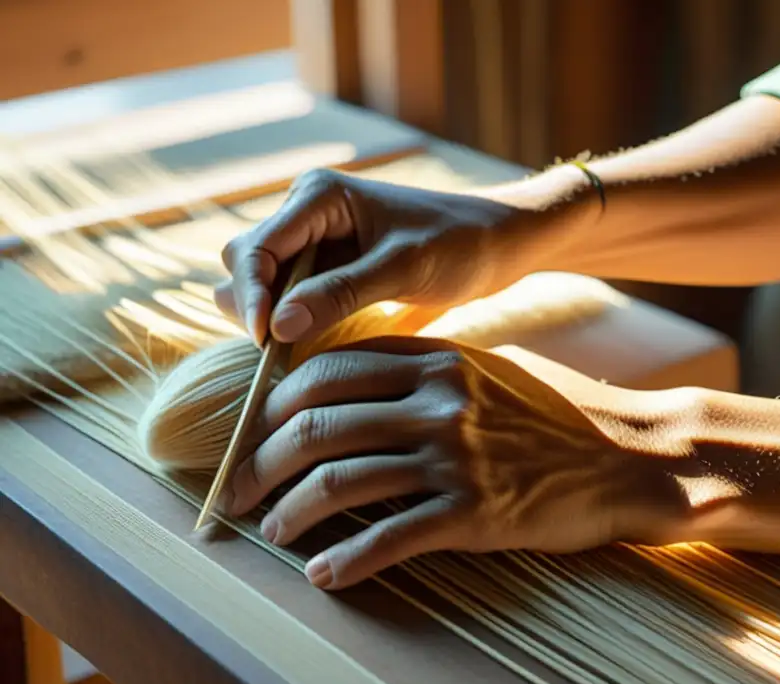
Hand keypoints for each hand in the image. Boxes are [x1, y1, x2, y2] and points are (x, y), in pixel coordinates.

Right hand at [214, 169, 546, 345]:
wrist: (499, 243)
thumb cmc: (461, 244)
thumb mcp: (404, 269)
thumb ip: (341, 294)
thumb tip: (276, 326)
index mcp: (318, 196)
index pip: (255, 248)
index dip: (251, 295)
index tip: (266, 341)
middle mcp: (306, 214)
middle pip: (246, 264)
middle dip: (254, 307)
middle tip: (279, 355)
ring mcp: (315, 243)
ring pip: (264, 285)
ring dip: (271, 319)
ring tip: (293, 357)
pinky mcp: (330, 271)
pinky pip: (291, 298)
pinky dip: (292, 324)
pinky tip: (309, 352)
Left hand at [227, 336, 686, 589]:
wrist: (623, 458)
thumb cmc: (549, 416)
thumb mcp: (483, 372)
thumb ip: (419, 371)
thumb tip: (344, 389)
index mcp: (434, 360)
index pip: (325, 371)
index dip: (272, 406)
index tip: (253, 435)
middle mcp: (437, 402)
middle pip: (317, 426)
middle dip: (261, 463)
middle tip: (240, 492)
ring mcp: (455, 457)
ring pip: (340, 481)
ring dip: (291, 513)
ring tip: (273, 532)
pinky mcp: (475, 512)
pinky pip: (390, 538)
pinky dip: (346, 561)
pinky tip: (325, 575)